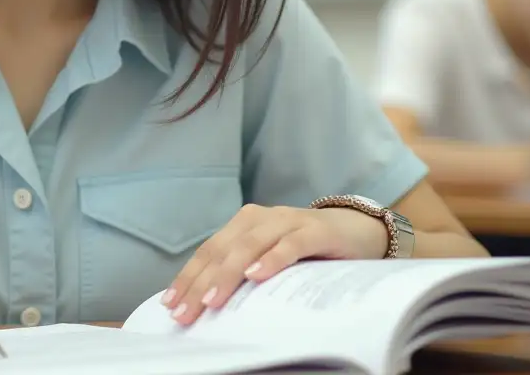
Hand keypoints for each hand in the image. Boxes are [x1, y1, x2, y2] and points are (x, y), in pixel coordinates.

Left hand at [162, 204, 388, 324]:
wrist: (360, 231)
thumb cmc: (307, 251)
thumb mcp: (270, 260)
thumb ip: (244, 272)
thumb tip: (208, 304)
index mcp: (244, 224)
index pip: (209, 251)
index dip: (188, 277)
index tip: (169, 305)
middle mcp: (260, 218)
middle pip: (223, 250)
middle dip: (200, 282)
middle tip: (185, 312)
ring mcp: (288, 221)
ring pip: (250, 245)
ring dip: (228, 273)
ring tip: (212, 300)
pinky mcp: (315, 231)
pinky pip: (290, 244)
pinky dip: (272, 259)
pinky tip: (256, 276)